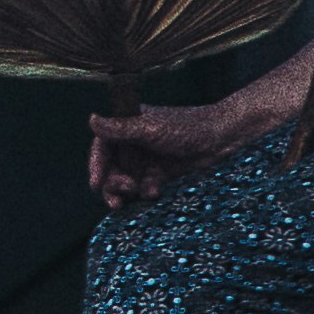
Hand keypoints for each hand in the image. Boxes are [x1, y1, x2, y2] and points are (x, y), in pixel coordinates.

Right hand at [85, 98, 243, 210]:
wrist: (222, 139)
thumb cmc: (187, 127)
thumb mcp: (150, 128)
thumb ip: (120, 128)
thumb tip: (91, 119)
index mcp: (127, 127)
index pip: (102, 147)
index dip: (96, 165)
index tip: (96, 183)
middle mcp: (133, 144)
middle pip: (111, 168)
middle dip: (112, 182)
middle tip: (124, 191)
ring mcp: (147, 160)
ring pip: (126, 181)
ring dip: (126, 191)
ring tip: (135, 194)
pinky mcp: (161, 175)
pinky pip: (144, 188)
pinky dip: (147, 192)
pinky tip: (156, 192)